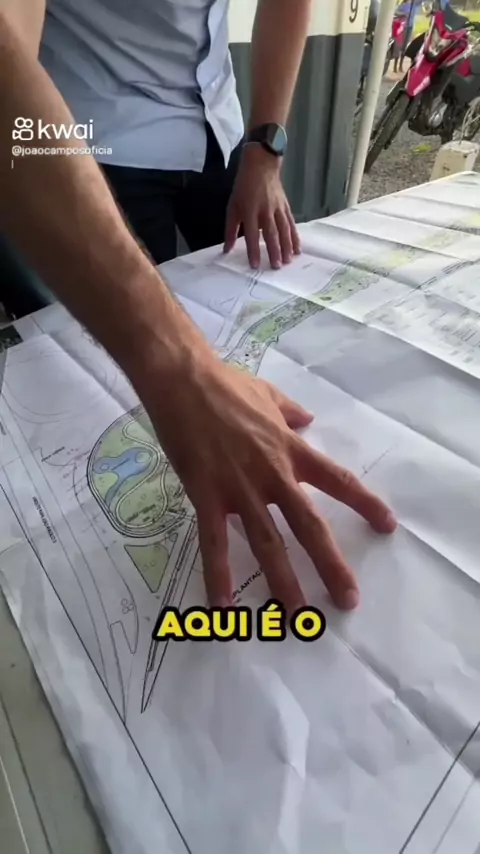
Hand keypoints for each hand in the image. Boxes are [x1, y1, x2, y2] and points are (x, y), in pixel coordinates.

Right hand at [147, 357, 396, 612]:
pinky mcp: (206, 494)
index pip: (337, 480)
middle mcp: (273, 474)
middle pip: (308, 526)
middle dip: (330, 564)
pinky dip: (218, 574)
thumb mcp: (268, 393)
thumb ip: (290, 411)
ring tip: (296, 616)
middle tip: (347, 600)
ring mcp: (239, 488)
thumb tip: (307, 420)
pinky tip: (220, 605)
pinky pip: (213, 542)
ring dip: (282, 581)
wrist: (182, 379)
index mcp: (290, 449)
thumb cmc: (224, 384)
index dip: (365, 504)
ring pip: (267, 543)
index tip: (387, 526)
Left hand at [224, 144, 300, 269]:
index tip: (255, 264)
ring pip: (283, 229)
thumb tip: (227, 249)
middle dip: (274, 250)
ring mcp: (277, 208)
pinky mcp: (286, 206)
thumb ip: (230, 229)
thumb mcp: (232, 207)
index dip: (253, 250)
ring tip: (288, 261)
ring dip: (287, 246)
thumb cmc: (244, 187)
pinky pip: (291, 223)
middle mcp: (265, 211)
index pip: (250, 234)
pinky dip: (295, 237)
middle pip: (270, 233)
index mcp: (249, 211)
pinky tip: (297, 248)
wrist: (261, 165)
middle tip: (276, 266)